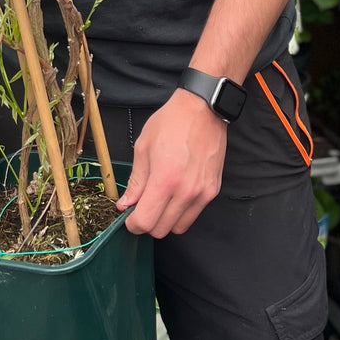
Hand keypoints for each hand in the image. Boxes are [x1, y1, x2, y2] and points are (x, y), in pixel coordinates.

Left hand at [117, 91, 226, 237]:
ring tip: (160, 201)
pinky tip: (175, 195)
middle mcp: (185, 192)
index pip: (146, 222)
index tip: (129, 217)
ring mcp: (202, 194)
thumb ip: (136, 181)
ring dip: (165, 220)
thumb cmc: (171, 123)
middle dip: (147, 223)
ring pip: (178, 227)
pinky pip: (193, 215)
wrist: (203, 110)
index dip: (133, 224)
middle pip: (161, 230)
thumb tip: (126, 204)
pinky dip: (181, 213)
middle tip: (142, 207)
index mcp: (165, 180)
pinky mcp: (212, 191)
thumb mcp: (143, 147)